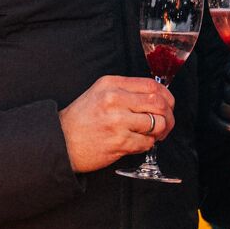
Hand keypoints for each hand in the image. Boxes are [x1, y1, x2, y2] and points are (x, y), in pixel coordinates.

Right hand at [60, 75, 174, 172]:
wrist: (61, 141)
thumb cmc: (81, 119)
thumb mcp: (99, 93)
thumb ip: (125, 91)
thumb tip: (156, 97)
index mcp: (111, 84)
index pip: (151, 85)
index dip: (166, 96)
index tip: (168, 105)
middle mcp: (114, 100)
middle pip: (158, 103)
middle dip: (168, 116)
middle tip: (166, 123)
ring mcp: (117, 121)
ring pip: (157, 123)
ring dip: (160, 132)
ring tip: (153, 134)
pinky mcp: (119, 142)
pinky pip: (147, 142)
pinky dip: (147, 144)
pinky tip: (139, 142)